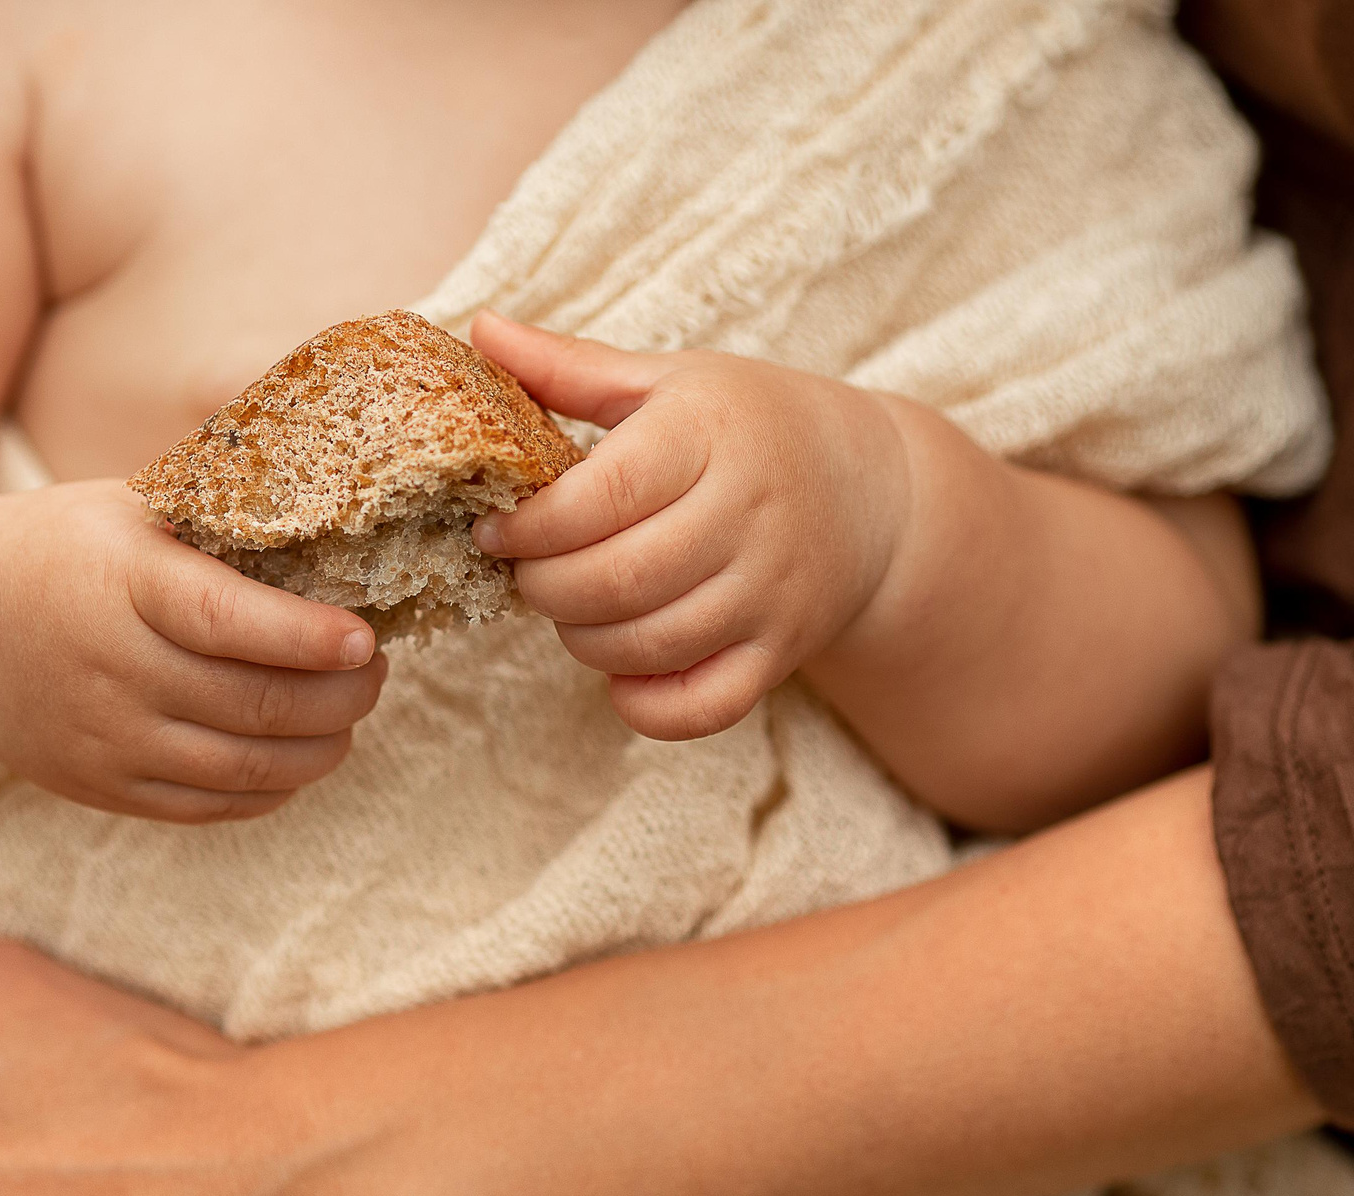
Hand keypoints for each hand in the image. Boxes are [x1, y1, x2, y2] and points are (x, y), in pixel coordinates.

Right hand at [0, 479, 389, 822]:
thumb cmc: (56, 550)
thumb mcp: (124, 504)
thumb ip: (218, 509)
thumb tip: (340, 499)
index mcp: (120, 584)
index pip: (229, 622)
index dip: (309, 637)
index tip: (366, 636)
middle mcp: (111, 670)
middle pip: (254, 704)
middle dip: (341, 695)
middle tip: (376, 669)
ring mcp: (105, 739)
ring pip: (245, 768)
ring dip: (321, 747)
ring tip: (350, 713)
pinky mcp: (103, 787)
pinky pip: (211, 806)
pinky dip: (273, 788)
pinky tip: (299, 756)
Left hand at [470, 314, 912, 741]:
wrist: (872, 489)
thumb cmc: (750, 425)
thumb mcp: (669, 381)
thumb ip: (570, 367)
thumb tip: (481, 329)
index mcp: (709, 435)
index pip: (602, 496)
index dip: (531, 526)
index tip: (496, 528)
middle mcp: (747, 515)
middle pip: (617, 580)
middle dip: (545, 588)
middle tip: (528, 573)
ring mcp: (770, 592)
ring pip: (649, 645)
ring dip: (582, 640)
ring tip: (571, 607)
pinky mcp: (782, 653)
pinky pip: (702, 707)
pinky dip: (644, 704)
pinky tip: (621, 667)